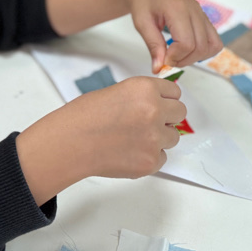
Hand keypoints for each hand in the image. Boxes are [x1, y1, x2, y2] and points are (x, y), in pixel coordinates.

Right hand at [16, 77, 186, 202]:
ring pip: (173, 137)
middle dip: (168, 117)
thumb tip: (161, 105)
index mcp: (145, 89)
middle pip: (180, 113)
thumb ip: (143, 97)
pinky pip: (162, 158)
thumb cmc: (85, 116)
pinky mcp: (150, 161)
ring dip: (160, 138)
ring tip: (134, 138)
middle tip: (149, 122)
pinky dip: (150, 156)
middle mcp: (155, 111)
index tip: (160, 104)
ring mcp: (155, 138)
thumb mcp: (117, 92)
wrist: (70, 143)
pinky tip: (129, 152)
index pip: (175, 92)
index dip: (165, 99)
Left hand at [124, 0, 222, 72]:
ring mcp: (201, 13)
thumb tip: (159, 68)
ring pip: (212, 45)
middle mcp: (194, 10)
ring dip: (197, 57)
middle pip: (201, 46)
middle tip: (168, 61)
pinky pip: (213, 40)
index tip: (162, 61)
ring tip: (178, 56)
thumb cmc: (143, 2)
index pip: (186, 43)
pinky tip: (186, 50)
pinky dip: (204, 50)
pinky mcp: (203, 17)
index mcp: (177, 9)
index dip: (175, 57)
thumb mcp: (142, 24)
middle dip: (185, 60)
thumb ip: (153, 46)